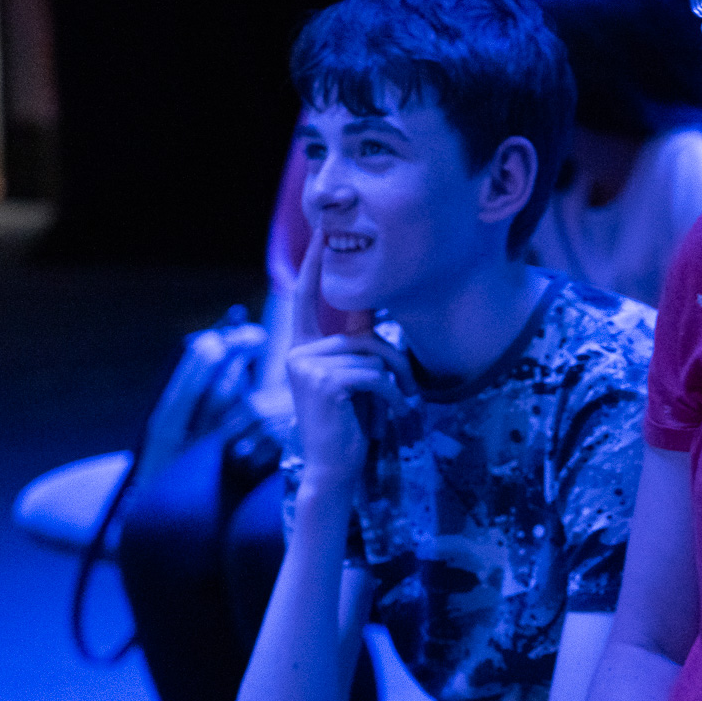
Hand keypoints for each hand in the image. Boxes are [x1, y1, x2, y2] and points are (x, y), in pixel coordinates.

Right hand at [285, 230, 411, 494]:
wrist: (335, 467)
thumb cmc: (348, 423)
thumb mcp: (353, 379)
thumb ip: (356, 347)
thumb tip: (369, 313)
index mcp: (302, 348)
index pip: (307, 299)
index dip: (315, 266)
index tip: (322, 233)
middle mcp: (298, 353)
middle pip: (363, 336)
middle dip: (392, 361)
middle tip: (403, 389)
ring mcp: (306, 367)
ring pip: (371, 355)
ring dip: (395, 380)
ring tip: (396, 403)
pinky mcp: (323, 383)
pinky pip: (373, 374)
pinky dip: (392, 393)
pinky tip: (393, 410)